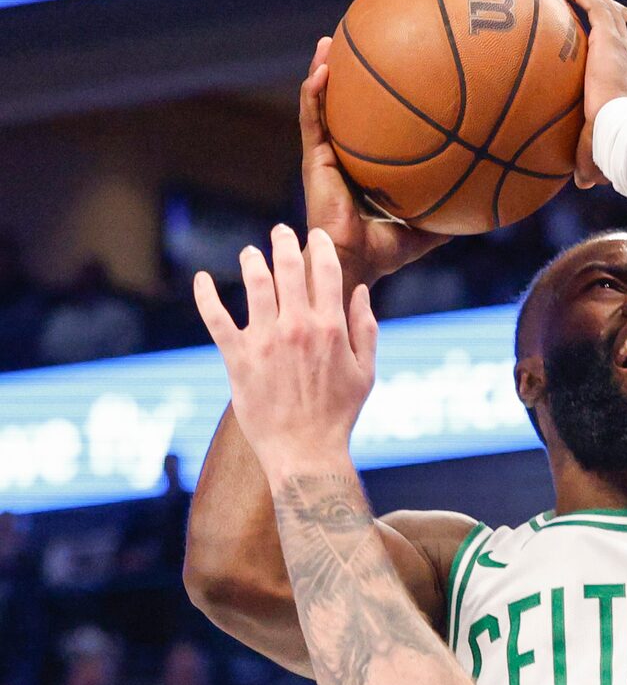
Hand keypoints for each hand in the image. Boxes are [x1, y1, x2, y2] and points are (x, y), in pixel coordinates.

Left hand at [194, 226, 377, 479]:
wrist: (306, 453)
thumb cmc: (338, 416)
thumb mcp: (366, 373)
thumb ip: (366, 329)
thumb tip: (361, 292)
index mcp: (331, 328)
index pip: (325, 270)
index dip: (319, 246)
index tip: (314, 236)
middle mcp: (298, 327)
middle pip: (288, 267)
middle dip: (283, 242)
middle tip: (280, 232)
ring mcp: (265, 341)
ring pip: (254, 282)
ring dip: (252, 259)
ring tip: (250, 254)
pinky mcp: (238, 358)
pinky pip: (216, 317)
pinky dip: (205, 294)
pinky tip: (202, 279)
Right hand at [300, 38, 440, 291]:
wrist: (354, 264)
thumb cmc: (386, 253)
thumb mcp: (428, 229)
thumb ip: (450, 212)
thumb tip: (488, 203)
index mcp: (366, 169)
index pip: (371, 129)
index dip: (377, 104)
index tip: (393, 73)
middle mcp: (344, 158)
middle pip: (346, 110)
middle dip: (350, 77)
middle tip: (360, 43)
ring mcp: (326, 157)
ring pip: (321, 106)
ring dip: (322, 72)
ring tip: (329, 42)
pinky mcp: (313, 161)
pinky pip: (311, 120)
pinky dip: (313, 94)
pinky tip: (322, 70)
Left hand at [555, 0, 626, 187]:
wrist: (621, 131)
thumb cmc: (616, 146)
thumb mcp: (600, 149)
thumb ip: (589, 159)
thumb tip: (580, 183)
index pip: (625, 53)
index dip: (616, 40)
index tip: (602, 32)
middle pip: (619, 22)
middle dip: (602, 2)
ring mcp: (620, 46)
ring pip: (607, 6)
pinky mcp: (610, 39)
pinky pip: (595, 6)